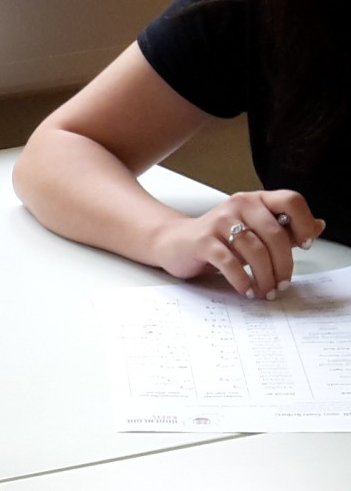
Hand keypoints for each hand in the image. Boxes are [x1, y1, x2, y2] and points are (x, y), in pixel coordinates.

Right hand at [152, 190, 322, 299]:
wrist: (174, 242)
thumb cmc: (218, 239)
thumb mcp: (253, 231)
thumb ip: (284, 230)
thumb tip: (317, 227)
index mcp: (255, 200)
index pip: (291, 201)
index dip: (304, 223)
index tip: (306, 245)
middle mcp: (238, 205)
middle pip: (275, 233)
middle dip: (284, 264)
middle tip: (282, 284)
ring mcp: (219, 222)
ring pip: (254, 250)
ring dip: (265, 276)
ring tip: (265, 290)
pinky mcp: (202, 241)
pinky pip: (229, 263)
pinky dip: (242, 280)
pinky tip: (247, 290)